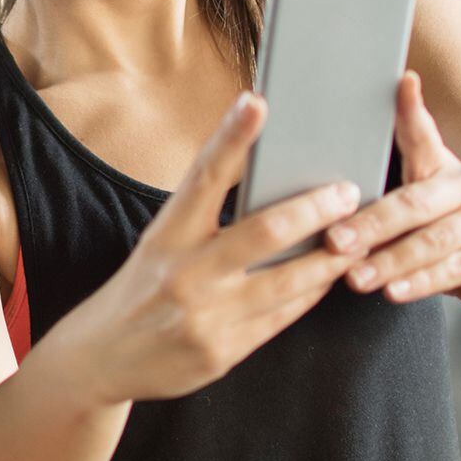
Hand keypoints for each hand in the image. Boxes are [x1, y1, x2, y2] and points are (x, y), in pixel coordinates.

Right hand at [52, 92, 366, 405]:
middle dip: (315, 209)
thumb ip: (205, 221)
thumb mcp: (160, 245)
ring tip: (358, 237)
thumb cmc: (142, 288)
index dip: (231, 137)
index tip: (256, 102)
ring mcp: (205, 316)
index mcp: (166, 235)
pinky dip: (310, 294)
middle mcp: (185, 273)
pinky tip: (328, 277)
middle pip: (264, 233)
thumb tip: (269, 187)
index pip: (203, 176)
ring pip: (288, 282)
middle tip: (348, 192)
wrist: (102, 357)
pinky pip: (281, 317)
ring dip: (330, 258)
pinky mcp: (222, 352)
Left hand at [321, 71, 460, 310]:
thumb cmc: (448, 220)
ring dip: (390, 261)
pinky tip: (392, 292)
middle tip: (333, 240)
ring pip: (432, 242)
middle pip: (414, 204)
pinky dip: (419, 283)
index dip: (412, 110)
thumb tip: (382, 97)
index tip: (403, 82)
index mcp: (445, 167)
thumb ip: (400, 158)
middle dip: (371, 224)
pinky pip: (452, 272)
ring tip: (354, 277)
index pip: (424, 136)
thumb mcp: (426, 187)